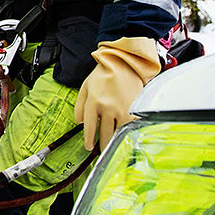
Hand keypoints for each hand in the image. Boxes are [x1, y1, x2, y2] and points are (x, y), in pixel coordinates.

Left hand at [74, 36, 162, 150]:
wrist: (124, 64)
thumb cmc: (103, 75)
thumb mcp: (85, 87)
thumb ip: (79, 105)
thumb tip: (79, 123)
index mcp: (94, 101)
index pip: (90, 127)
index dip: (89, 140)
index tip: (88, 147)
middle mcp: (108, 107)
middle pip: (104, 133)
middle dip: (102, 144)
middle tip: (100, 150)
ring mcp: (122, 109)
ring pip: (117, 132)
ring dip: (114, 141)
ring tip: (111, 146)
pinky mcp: (134, 110)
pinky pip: (129, 127)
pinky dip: (126, 133)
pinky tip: (124, 137)